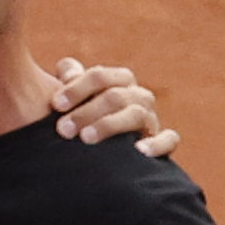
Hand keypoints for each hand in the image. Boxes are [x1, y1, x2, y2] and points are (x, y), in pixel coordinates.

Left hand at [50, 59, 174, 159]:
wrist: (107, 158)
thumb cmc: (86, 120)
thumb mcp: (78, 100)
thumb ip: (72, 82)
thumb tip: (64, 67)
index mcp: (118, 83)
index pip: (100, 76)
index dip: (77, 87)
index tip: (55, 104)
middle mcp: (137, 98)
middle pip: (116, 96)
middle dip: (86, 111)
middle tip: (62, 129)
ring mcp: (149, 120)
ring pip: (136, 115)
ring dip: (109, 125)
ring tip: (86, 138)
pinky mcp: (160, 144)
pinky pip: (168, 140)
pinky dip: (157, 144)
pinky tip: (139, 151)